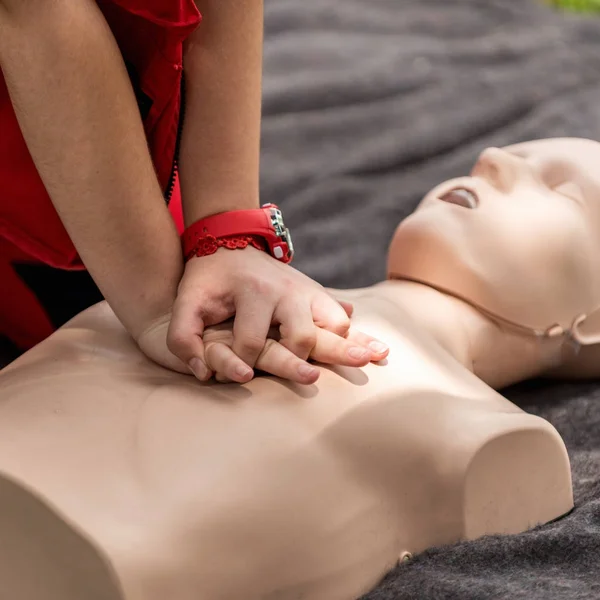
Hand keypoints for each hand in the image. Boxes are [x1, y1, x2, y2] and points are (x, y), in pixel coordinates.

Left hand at [165, 247, 388, 382]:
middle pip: (302, 337)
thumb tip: (203, 373)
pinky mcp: (316, 293)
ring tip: (367, 362)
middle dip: (300, 363)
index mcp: (254, 292)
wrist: (231, 240)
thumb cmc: (208, 277)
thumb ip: (183, 336)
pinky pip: (342, 314)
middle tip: (310, 380)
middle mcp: (287, 291)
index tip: (237, 375)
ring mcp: (306, 291)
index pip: (252, 343)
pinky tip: (375, 348)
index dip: (240, 365)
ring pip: (335, 324)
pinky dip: (356, 333)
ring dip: (343, 346)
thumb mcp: (186, 300)